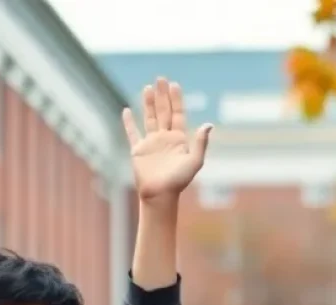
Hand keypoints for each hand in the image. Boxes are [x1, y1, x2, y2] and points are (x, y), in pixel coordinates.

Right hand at [123, 78, 211, 202]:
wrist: (160, 195)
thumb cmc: (179, 181)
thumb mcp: (194, 161)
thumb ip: (200, 143)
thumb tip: (208, 125)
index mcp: (179, 141)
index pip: (178, 115)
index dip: (177, 100)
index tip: (174, 85)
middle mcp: (165, 139)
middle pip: (164, 112)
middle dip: (163, 96)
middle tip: (161, 78)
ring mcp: (151, 144)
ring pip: (150, 118)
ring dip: (149, 103)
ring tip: (148, 87)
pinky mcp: (138, 150)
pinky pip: (132, 133)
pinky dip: (128, 123)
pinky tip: (126, 111)